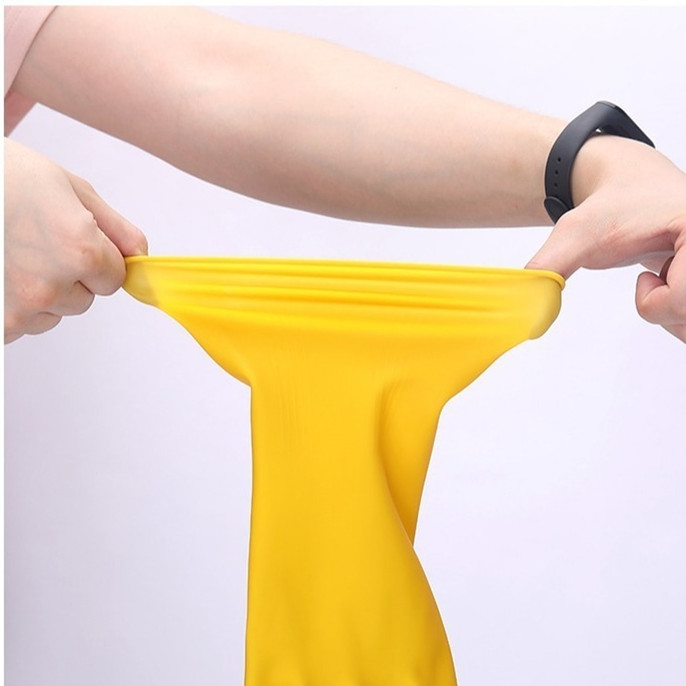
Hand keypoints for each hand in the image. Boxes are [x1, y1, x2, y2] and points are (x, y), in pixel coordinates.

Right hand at [4, 138, 147, 342]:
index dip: (98, 257)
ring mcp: (18, 309)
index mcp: (79, 250)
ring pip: (53, 312)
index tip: (71, 236)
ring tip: (10, 253)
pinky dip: (13, 305)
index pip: (115, 278)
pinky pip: (22, 324)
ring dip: (41, 291)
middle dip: (69, 275)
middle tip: (33, 240)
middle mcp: (51, 286)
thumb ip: (116, 228)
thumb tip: (142, 257)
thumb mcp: (69, 187)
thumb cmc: (5, 177)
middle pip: (85, 299)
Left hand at [527, 136, 685, 342]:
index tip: (644, 277)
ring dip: (672, 313)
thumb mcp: (574, 234)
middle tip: (653, 280)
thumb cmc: (611, 204)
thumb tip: (526, 310)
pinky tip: (673, 280)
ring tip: (662, 277)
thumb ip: (547, 269)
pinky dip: (681, 312)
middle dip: (665, 310)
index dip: (656, 302)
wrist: (631, 182)